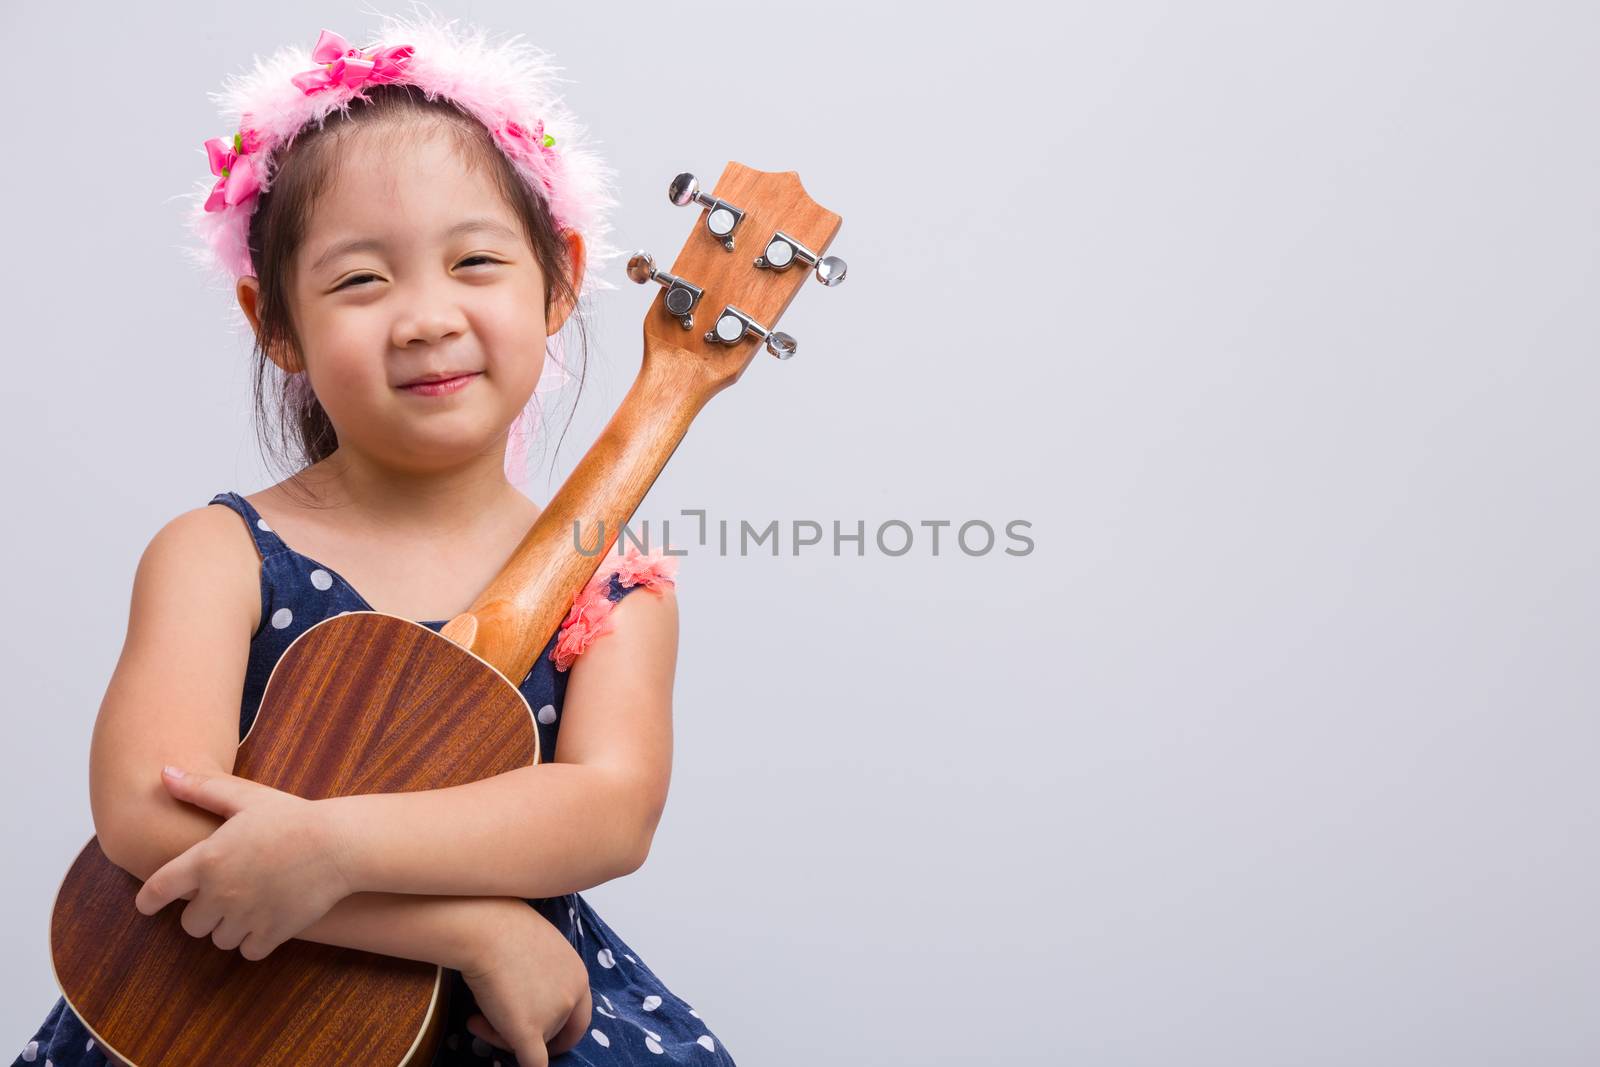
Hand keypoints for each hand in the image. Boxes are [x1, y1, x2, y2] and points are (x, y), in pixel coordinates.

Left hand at [133, 765, 356, 960]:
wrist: (339, 844)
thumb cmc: (291, 817)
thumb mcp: (246, 797)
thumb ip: (201, 788)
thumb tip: (163, 772)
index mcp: (206, 860)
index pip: (157, 892)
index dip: (148, 901)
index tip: (149, 904)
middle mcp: (220, 894)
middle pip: (190, 924)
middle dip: (202, 911)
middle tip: (224, 894)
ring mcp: (246, 917)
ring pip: (220, 939)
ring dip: (229, 926)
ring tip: (249, 905)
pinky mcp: (272, 933)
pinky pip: (248, 951)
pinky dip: (254, 941)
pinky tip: (266, 920)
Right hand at [460, 904, 591, 1065]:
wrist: (486, 930)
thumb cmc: (504, 930)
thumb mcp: (541, 948)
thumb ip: (546, 975)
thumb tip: (531, 996)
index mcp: (579, 977)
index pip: (578, 1017)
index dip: (561, 1031)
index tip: (543, 1035)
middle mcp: (572, 997)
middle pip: (553, 1033)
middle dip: (523, 1033)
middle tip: (494, 1023)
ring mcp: (552, 1016)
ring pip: (531, 1045)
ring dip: (501, 1035)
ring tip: (476, 1017)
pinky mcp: (528, 1031)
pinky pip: (533, 1064)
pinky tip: (511, 1060)